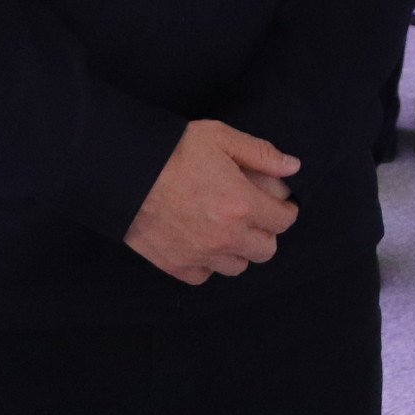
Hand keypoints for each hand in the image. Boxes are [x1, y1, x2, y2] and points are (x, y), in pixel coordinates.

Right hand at [124, 120, 300, 284]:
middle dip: (267, 232)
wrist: (122, 172)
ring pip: (237, 266)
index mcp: (242, 204)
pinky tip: (204, 244)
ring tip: (230, 231)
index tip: (282, 204)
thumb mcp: (221, 138)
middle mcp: (226, 237)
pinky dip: (208, 264)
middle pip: (265, 250)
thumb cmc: (172, 150)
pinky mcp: (174, 264)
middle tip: (257, 216)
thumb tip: (292, 167)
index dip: (287, 210)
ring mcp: (200, 255)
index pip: (283, 221)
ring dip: (239, 250)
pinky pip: (204, 275)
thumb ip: (261, 154)